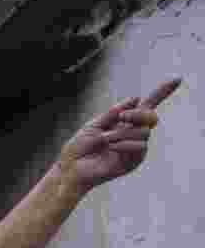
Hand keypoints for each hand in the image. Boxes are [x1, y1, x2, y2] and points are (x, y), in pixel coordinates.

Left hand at [58, 78, 181, 192]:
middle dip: (138, 114)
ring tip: (105, 140)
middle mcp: (132, 134)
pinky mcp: (132, 162)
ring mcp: (134, 149)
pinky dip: (124, 144)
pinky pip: (139, 147)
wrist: (71, 168)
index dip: (162, 92)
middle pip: (151, 117)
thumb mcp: (94, 125)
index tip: (177, 79)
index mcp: (123, 122)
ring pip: (144, 133)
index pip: (146, 106)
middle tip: (121, 117)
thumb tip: (135, 98)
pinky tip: (111, 147)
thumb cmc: (79, 147)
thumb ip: (113, 113)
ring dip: (122, 133)